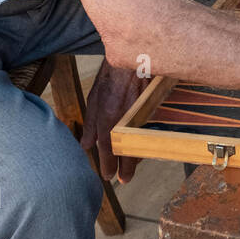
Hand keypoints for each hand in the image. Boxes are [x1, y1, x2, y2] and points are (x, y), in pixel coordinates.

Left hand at [80, 60, 148, 183]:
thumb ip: (90, 124)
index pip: (107, 149)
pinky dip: (146, 140)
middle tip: (125, 180)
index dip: (107, 165)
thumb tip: (85, 145)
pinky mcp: (154, 112)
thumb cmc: (111, 77)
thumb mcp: (94, 99)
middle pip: (127, 152)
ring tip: (132, 164)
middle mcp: (125, 121)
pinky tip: (144, 145)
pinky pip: (150, 132)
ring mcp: (141, 117)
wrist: (134, 58)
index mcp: (108, 119)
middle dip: (126, 168)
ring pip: (140, 142)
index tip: (108, 176)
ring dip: (136, 155)